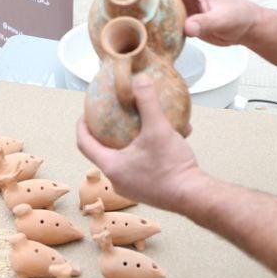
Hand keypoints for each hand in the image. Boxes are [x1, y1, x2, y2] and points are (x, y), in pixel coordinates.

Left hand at [76, 75, 202, 212]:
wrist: (194, 197)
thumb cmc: (171, 166)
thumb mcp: (158, 129)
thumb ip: (147, 102)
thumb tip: (139, 80)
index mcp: (112, 166)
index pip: (84, 143)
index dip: (82, 126)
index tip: (86, 112)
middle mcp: (118, 180)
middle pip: (104, 150)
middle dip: (110, 131)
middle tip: (114, 115)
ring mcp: (133, 187)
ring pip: (127, 156)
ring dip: (135, 138)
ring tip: (146, 122)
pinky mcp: (148, 189)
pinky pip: (144, 164)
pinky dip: (152, 149)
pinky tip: (171, 135)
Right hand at [147, 0, 258, 46]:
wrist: (249, 29)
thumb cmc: (240, 16)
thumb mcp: (222, 19)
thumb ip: (205, 23)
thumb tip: (186, 28)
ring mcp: (185, 6)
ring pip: (161, 3)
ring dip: (146, 7)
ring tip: (125, 13)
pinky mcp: (187, 19)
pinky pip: (167, 18)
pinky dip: (156, 21)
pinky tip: (144, 29)